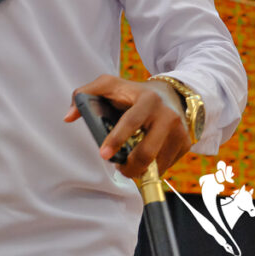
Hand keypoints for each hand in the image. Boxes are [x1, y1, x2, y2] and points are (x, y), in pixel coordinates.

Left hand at [64, 74, 190, 178]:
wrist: (171, 94)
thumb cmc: (133, 93)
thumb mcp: (109, 85)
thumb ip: (84, 95)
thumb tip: (68, 117)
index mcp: (147, 99)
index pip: (131, 122)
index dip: (116, 139)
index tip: (104, 155)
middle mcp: (167, 115)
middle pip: (147, 153)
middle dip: (129, 167)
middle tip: (119, 167)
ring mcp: (179, 130)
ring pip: (156, 164)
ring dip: (140, 169)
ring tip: (130, 162)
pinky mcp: (186, 143)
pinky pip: (166, 166)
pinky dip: (153, 167)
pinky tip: (147, 157)